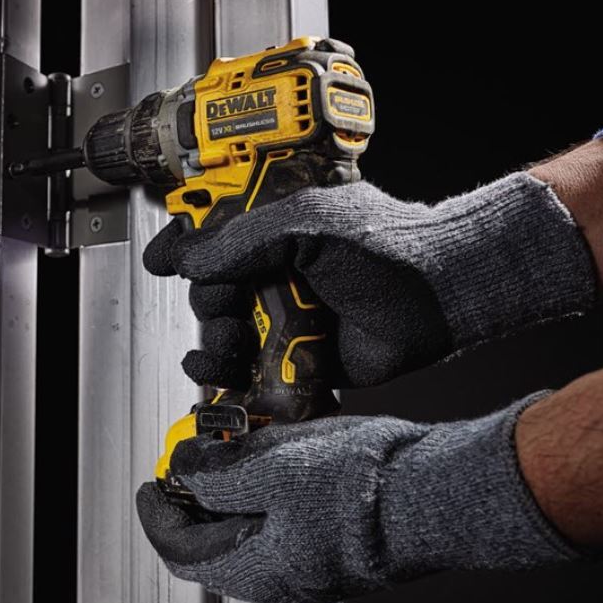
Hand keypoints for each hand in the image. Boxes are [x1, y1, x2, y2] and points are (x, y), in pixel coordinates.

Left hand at [135, 395, 578, 602]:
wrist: (438, 489)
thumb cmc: (363, 487)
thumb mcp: (269, 469)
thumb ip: (215, 474)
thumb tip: (183, 468)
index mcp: (260, 572)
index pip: (183, 552)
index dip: (158, 513)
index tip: (151, 482)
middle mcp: (286, 580)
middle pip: (216, 543)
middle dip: (198, 497)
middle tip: (190, 459)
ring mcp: (316, 565)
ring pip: (253, 529)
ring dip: (234, 490)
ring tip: (231, 447)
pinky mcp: (340, 544)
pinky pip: (287, 520)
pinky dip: (268, 489)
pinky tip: (275, 452)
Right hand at [143, 173, 596, 386]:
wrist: (440, 297)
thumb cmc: (389, 246)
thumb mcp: (307, 225)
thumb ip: (243, 241)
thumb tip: (190, 258)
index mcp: (275, 229)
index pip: (212, 233)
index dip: (183, 245)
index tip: (161, 259)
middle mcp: (276, 271)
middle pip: (210, 291)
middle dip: (207, 303)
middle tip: (227, 306)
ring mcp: (285, 315)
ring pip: (224, 333)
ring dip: (213, 343)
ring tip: (228, 344)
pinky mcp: (296, 358)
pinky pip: (250, 371)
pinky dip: (229, 378)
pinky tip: (220, 373)